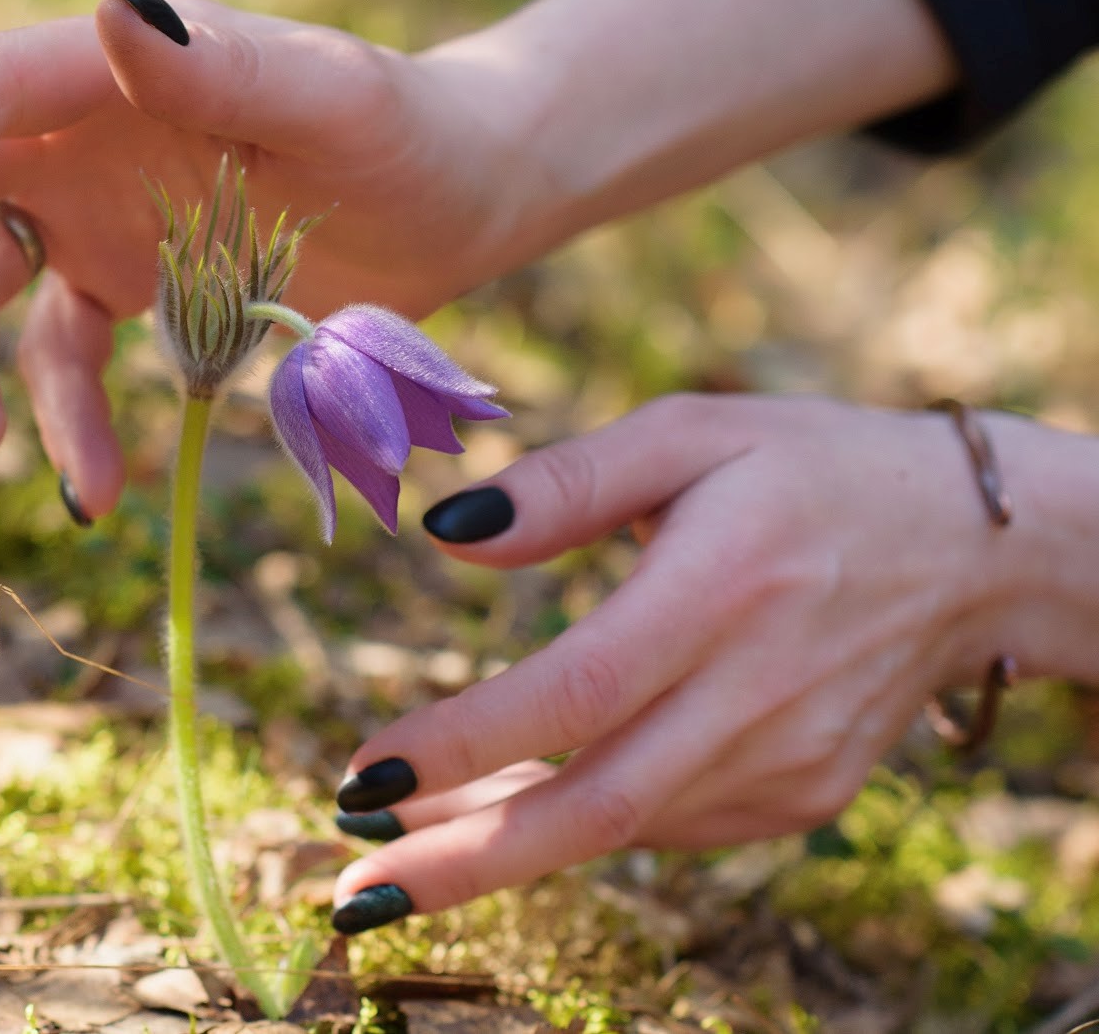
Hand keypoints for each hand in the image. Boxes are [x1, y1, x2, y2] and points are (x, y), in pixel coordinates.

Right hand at [0, 0, 523, 513]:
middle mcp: (86, 134)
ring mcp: (98, 214)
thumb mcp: (336, 101)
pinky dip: (67, 423)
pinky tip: (93, 491)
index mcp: (120, 66)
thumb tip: (112, 7)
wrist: (461, 200)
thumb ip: (230, 66)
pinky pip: (67, 358)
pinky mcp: (129, 290)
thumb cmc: (409, 132)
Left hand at [328, 394, 1061, 932]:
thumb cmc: (809, 467)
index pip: (576, 692)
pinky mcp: (805, 795)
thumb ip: (567, 484)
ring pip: (622, 827)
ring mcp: (789, 759)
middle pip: (596, 806)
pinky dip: (581, 821)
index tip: (364, 774)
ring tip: (404, 840)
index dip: (465, 744)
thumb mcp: (691, 432)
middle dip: (463, 863)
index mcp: (722, 587)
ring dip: (503, 841)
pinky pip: (669, 821)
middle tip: (355, 895)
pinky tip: (514, 804)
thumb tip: (446, 535)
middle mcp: (759, 690)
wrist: (973, 547)